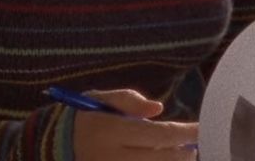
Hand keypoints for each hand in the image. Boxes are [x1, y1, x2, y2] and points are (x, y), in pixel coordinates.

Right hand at [73, 88, 197, 160]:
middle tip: (194, 143)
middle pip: (162, 160)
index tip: (200, 128)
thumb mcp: (100, 99)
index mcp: (111, 131)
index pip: (158, 135)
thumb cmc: (81, 118)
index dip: (184, 133)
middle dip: (184, 152)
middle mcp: (114, 158)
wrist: (54, 148)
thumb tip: (158, 109)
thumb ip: (128, 100)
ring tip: (182, 154)